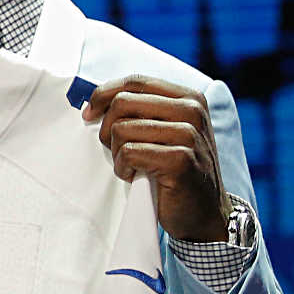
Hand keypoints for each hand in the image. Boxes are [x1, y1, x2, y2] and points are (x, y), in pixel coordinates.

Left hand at [82, 75, 227, 241]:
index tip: (89, 115)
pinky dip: (124, 169)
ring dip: (117, 153)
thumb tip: (95, 104)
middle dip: (107, 129)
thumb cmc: (176, 170)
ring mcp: (189, 135)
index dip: (104, 94)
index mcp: (189, 97)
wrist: (204, 212)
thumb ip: (142, 111)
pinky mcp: (180, 160)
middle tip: (115, 150)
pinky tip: (137, 177)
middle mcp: (193, 110)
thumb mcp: (165, 131)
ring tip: (132, 167)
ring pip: (122, 129)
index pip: (135, 81)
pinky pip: (129, 153)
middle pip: (123, 103)